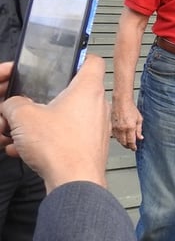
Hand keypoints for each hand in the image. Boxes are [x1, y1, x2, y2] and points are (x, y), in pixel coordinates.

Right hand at [3, 55, 109, 192]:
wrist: (74, 182)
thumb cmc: (58, 146)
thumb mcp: (23, 117)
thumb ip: (13, 104)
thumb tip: (11, 106)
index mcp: (87, 89)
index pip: (92, 61)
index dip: (78, 58)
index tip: (62, 62)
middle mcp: (97, 105)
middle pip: (69, 93)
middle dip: (42, 100)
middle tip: (23, 107)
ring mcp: (96, 127)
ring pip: (62, 118)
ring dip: (38, 125)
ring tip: (15, 135)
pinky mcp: (89, 146)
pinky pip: (64, 137)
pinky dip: (44, 141)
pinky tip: (21, 151)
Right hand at [111, 91, 143, 151]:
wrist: (121, 102)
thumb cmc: (131, 109)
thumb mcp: (139, 119)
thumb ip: (139, 130)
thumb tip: (140, 138)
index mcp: (130, 127)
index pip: (131, 141)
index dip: (133, 147)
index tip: (135, 148)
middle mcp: (122, 129)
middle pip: (124, 143)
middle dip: (128, 146)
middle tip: (131, 146)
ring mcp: (116, 128)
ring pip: (119, 140)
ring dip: (123, 143)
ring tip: (127, 143)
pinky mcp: (112, 127)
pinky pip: (115, 136)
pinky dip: (119, 139)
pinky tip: (122, 137)